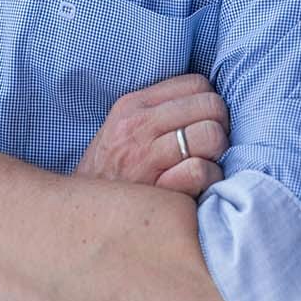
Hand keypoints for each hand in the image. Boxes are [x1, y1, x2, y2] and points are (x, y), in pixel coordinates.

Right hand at [73, 73, 228, 197]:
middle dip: (220, 127)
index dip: (209, 104)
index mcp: (133, 105)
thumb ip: (157, 112)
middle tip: (210, 147)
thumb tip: (205, 101)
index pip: (196, 83)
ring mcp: (145, 157)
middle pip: (211, 106)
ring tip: (205, 165)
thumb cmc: (110, 174)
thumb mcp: (121, 130)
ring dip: (218, 154)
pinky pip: (202, 170)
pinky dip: (210, 180)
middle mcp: (138, 125)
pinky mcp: (156, 189)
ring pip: (211, 135)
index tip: (204, 123)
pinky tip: (198, 188)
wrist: (80, 217)